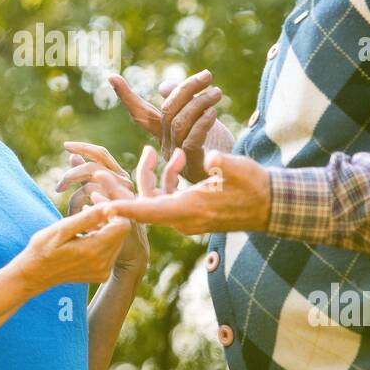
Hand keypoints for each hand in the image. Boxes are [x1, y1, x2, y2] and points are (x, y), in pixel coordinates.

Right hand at [56, 140, 148, 282]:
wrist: (34, 274)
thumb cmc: (43, 248)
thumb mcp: (61, 229)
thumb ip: (87, 218)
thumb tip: (109, 205)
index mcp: (93, 251)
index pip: (122, 225)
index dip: (114, 209)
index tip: (98, 201)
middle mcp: (103, 264)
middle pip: (122, 232)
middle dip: (111, 217)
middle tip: (91, 205)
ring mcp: (103, 271)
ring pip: (118, 240)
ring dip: (107, 228)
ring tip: (86, 221)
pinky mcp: (102, 274)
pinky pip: (111, 251)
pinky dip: (103, 239)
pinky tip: (87, 234)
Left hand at [100, 146, 271, 236]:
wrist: (271, 205)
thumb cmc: (256, 186)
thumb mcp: (240, 169)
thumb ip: (222, 163)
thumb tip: (210, 157)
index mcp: (189, 209)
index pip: (149, 211)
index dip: (125, 209)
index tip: (101, 207)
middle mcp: (183, 218)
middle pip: (141, 207)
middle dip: (119, 191)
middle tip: (97, 174)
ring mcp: (186, 218)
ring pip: (152, 201)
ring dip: (146, 178)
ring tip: (150, 151)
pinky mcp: (190, 212)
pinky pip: (165, 199)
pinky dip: (163, 180)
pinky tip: (175, 158)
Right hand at [109, 70, 234, 182]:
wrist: (236, 174)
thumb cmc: (216, 145)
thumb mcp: (198, 118)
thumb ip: (181, 102)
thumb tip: (164, 85)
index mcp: (162, 134)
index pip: (141, 113)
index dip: (126, 96)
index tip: (111, 77)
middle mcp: (165, 145)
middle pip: (167, 111)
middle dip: (186, 89)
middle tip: (207, 76)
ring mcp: (177, 157)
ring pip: (179, 123)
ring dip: (199, 103)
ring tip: (217, 93)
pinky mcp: (193, 165)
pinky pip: (192, 140)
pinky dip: (202, 123)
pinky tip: (214, 113)